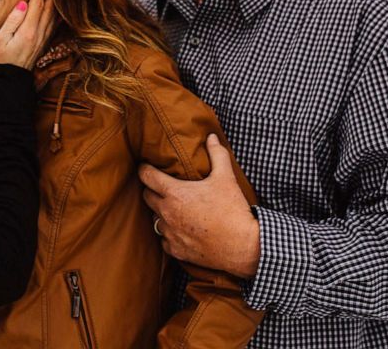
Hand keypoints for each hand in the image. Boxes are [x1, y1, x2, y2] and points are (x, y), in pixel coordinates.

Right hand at [0, 0, 54, 68]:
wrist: (6, 83)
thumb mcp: (0, 39)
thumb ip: (13, 20)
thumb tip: (23, 3)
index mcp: (28, 31)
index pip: (36, 4)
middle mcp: (38, 35)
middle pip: (48, 8)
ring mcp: (42, 40)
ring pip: (53, 16)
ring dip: (56, 1)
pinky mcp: (42, 45)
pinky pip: (53, 26)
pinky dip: (57, 14)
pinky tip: (59, 10)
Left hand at [139, 134, 259, 277]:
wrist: (243, 247)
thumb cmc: (232, 210)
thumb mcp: (226, 178)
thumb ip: (217, 155)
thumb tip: (211, 137)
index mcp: (174, 193)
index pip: (147, 176)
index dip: (144, 169)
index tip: (145, 166)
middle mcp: (167, 213)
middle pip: (147, 197)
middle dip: (152, 190)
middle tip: (162, 187)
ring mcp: (170, 233)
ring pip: (155, 220)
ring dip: (161, 213)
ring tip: (173, 209)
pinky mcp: (176, 250)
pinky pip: (164, 240)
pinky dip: (170, 235)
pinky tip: (180, 231)